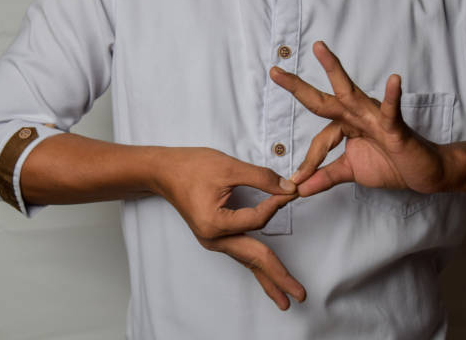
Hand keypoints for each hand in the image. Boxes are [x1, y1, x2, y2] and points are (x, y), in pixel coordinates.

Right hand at [150, 147, 305, 309]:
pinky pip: (240, 254)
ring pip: (247, 261)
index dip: (276, 204)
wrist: (165, 172)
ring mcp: (214, 241)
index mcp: (215, 223)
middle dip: (278, 277)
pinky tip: (267, 277)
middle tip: (300, 295)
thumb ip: (261, 178)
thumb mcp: (229, 167)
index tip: (291, 191)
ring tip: (286, 298)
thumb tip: (288, 189)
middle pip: (253, 259)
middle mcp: (213, 238)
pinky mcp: (216, 237)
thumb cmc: (192, 167)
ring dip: (269, 278)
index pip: (257, 220)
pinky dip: (257, 265)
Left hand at [270, 41, 453, 196]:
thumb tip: (298, 189)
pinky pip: (391, 111)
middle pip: (322, 101)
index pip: (319, 141)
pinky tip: (394, 79)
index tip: (297, 181)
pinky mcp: (395, 127)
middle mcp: (356, 116)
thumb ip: (325, 177)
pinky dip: (391, 96)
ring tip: (319, 49)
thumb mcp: (350, 172)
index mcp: (345, 126)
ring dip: (333, 70)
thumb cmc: (390, 165)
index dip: (309, 162)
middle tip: (274, 71)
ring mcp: (375, 118)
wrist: (424, 173)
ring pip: (350, 93)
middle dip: (298, 87)